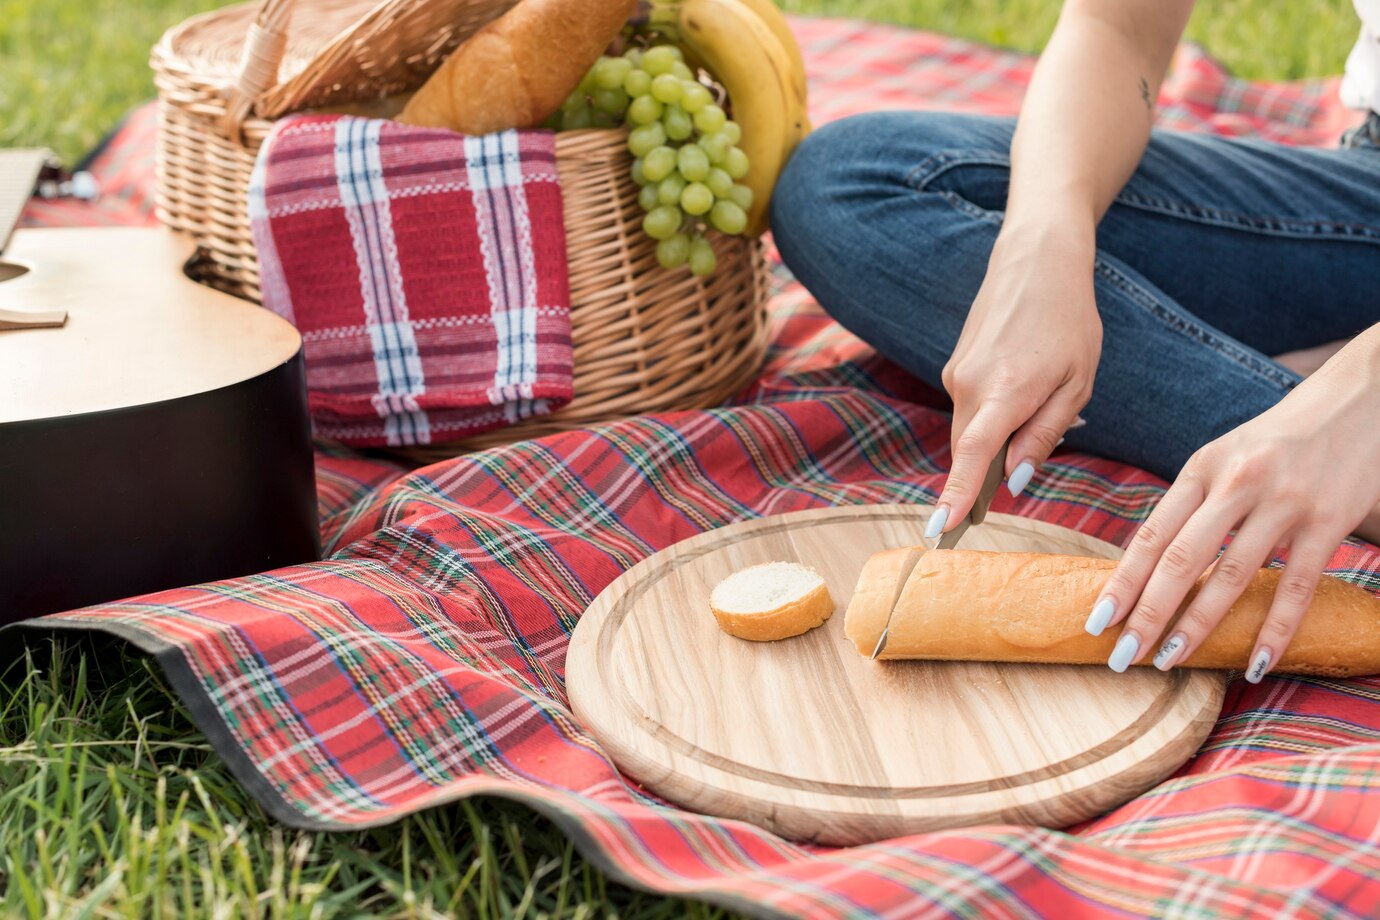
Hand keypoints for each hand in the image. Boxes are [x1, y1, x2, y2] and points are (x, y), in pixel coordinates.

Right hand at [930, 227, 1101, 537]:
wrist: (1037, 260)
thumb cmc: (1069, 321)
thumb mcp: (1076, 384)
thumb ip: (1043, 435)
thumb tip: (1013, 480)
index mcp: (1007, 390)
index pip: (973, 455)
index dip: (957, 494)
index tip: (939, 528)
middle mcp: (970, 384)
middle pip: (971, 452)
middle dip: (985, 476)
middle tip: (1007, 492)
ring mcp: (956, 374)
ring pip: (970, 431)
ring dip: (994, 442)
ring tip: (1039, 405)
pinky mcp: (954, 366)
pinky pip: (969, 410)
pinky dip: (989, 418)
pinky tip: (1021, 390)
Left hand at [1089, 326, 1379, 680]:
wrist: (1355, 400)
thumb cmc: (1276, 440)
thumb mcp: (1223, 458)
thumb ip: (1191, 505)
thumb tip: (1147, 564)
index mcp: (1201, 467)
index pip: (1152, 534)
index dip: (1122, 581)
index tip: (1097, 621)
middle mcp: (1236, 483)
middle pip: (1182, 558)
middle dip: (1149, 612)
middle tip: (1123, 654)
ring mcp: (1283, 502)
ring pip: (1232, 575)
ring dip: (1198, 624)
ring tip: (1171, 660)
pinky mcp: (1328, 521)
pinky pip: (1297, 586)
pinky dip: (1274, 629)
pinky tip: (1255, 662)